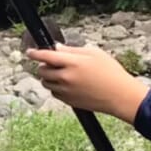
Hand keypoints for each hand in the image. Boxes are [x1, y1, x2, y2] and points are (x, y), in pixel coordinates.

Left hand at [26, 44, 147, 121]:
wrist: (120, 96)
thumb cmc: (111, 72)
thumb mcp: (95, 54)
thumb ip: (73, 50)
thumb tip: (57, 48)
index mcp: (72, 63)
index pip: (46, 56)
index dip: (35, 53)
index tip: (30, 52)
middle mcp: (66, 77)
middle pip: (42, 71)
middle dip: (44, 65)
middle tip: (53, 63)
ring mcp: (66, 91)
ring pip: (46, 83)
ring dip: (49, 77)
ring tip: (63, 74)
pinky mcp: (68, 101)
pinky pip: (54, 93)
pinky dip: (56, 87)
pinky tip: (69, 84)